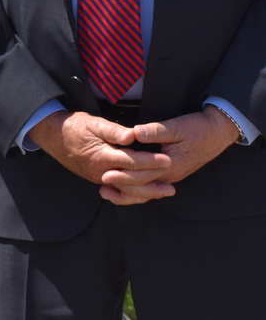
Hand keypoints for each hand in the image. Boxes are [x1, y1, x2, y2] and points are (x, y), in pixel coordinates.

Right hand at [29, 110, 171, 204]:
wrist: (53, 137)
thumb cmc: (73, 127)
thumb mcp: (93, 122)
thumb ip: (114, 131)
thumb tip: (133, 136)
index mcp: (102, 157)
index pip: (131, 162)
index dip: (151, 162)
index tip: (167, 160)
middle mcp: (102, 172)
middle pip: (132, 181)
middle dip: (154, 181)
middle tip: (172, 180)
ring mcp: (100, 178)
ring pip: (127, 190)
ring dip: (148, 192)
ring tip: (166, 192)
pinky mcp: (99, 179)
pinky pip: (120, 190)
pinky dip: (135, 193)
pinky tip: (146, 193)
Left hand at [97, 108, 240, 202]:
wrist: (217, 133)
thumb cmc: (197, 129)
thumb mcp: (176, 126)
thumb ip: (155, 131)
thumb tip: (135, 133)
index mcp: (170, 165)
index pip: (143, 175)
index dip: (123, 176)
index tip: (106, 175)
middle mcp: (170, 175)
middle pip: (142, 186)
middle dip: (121, 187)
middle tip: (102, 187)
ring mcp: (171, 176)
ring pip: (147, 190)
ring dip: (128, 192)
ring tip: (109, 193)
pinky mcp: (170, 173)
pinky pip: (152, 185)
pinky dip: (138, 189)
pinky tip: (125, 188)